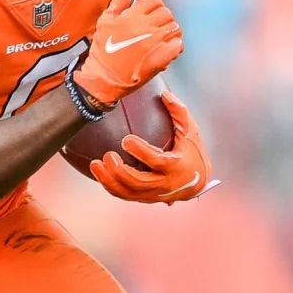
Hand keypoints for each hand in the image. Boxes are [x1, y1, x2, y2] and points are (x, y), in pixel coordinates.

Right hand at [72, 0, 182, 108]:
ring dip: (171, 33)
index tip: (149, 16)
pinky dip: (175, 47)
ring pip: (175, 29)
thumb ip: (120, 0)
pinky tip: (166, 51)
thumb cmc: (102, 51)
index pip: (154, 1)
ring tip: (162, 40)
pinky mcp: (161, 59)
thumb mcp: (106, 21)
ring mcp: (155, 43)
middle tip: (155, 30)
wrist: (102, 79)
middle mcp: (146, 27)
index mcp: (132, 16)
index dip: (154, 7)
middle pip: (167, 14)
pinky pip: (178, 46)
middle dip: (163, 20)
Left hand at [90, 91, 217, 203]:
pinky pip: (125, 195)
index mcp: (176, 167)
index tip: (126, 139)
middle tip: (108, 155)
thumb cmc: (191, 150)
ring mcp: (154, 195)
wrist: (198, 181)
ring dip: (109, 180)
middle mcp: (165, 184)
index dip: (141, 152)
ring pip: (128, 193)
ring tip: (95, 164)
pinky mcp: (146, 199)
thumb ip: (178, 112)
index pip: (156, 161)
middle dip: (120, 171)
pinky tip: (99, 172)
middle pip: (139, 182)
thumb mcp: (190, 130)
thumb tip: (163, 93)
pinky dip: (110, 186)